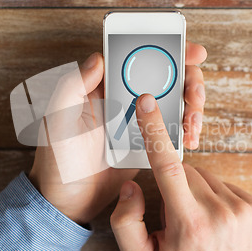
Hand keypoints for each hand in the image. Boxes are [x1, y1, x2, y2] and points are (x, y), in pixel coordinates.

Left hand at [29, 42, 206, 224]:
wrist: (69, 200)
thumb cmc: (57, 159)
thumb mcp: (58, 119)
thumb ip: (72, 86)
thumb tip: (98, 58)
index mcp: (103, 87)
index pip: (138, 58)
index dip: (168, 50)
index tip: (191, 53)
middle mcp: (124, 99)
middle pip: (166, 77)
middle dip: (189, 81)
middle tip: (194, 96)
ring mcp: (139, 121)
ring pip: (175, 102)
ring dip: (192, 108)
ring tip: (193, 125)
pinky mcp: (148, 142)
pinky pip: (173, 129)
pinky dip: (186, 131)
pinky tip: (189, 139)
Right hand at [110, 94, 251, 250]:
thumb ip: (126, 222)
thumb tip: (133, 185)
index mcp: (190, 224)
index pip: (168, 167)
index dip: (155, 132)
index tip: (147, 104)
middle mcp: (221, 213)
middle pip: (185, 171)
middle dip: (174, 185)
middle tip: (175, 215)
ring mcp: (244, 209)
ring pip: (205, 175)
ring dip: (193, 190)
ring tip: (195, 220)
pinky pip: (223, 184)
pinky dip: (212, 194)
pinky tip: (211, 217)